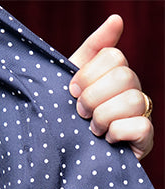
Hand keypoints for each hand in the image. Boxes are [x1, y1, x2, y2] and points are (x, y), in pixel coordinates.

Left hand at [70, 14, 152, 158]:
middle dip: (93, 96)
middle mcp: (132, 90)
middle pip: (125, 76)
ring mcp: (141, 114)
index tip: (71, 90)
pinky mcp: (145, 140)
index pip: (113, 56)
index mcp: (113, 74)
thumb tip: (116, 18)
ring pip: (134, 100)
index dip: (88, 73)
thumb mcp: (69, 78)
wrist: (59, 154)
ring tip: (90, 128)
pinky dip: (118, 132)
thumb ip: (92, 48)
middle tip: (79, 112)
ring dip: (102, 117)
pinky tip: (107, 139)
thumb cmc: (63, 113)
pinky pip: (142, 126)